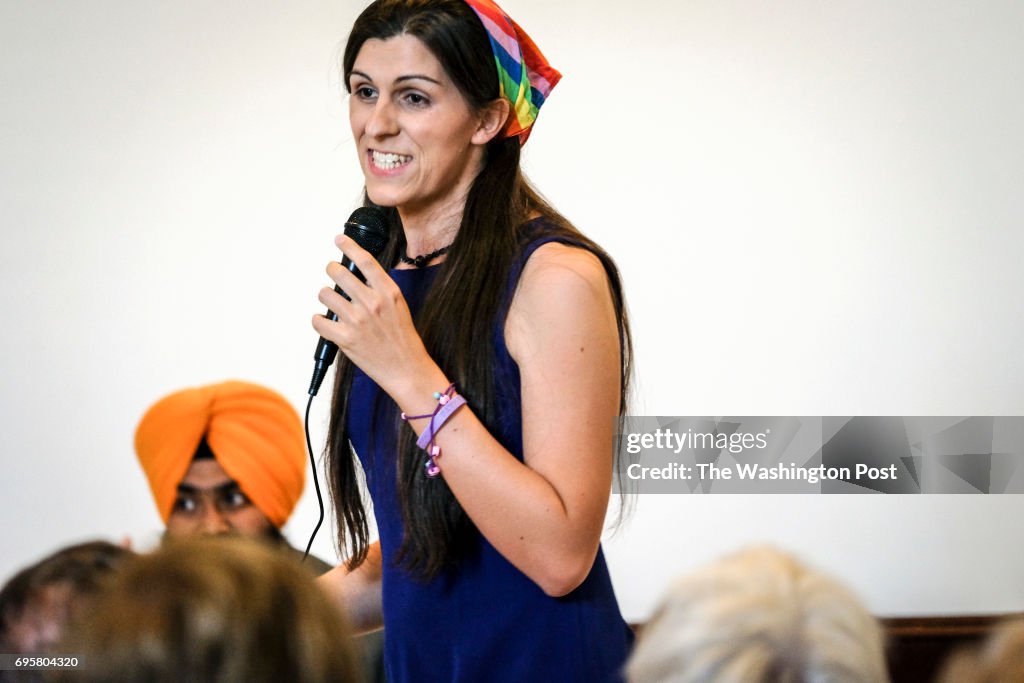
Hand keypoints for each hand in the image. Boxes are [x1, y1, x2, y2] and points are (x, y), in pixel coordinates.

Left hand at [312, 235, 433, 395]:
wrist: (407, 369)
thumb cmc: (403, 339)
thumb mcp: (399, 306)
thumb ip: (380, 290)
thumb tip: (358, 276)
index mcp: (388, 291)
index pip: (364, 260)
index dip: (348, 245)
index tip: (339, 239)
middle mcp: (372, 302)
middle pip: (338, 272)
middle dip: (332, 271)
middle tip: (333, 275)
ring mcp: (357, 320)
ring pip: (325, 294)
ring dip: (326, 297)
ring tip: (334, 305)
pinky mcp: (345, 338)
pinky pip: (318, 320)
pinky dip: (320, 321)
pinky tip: (328, 324)